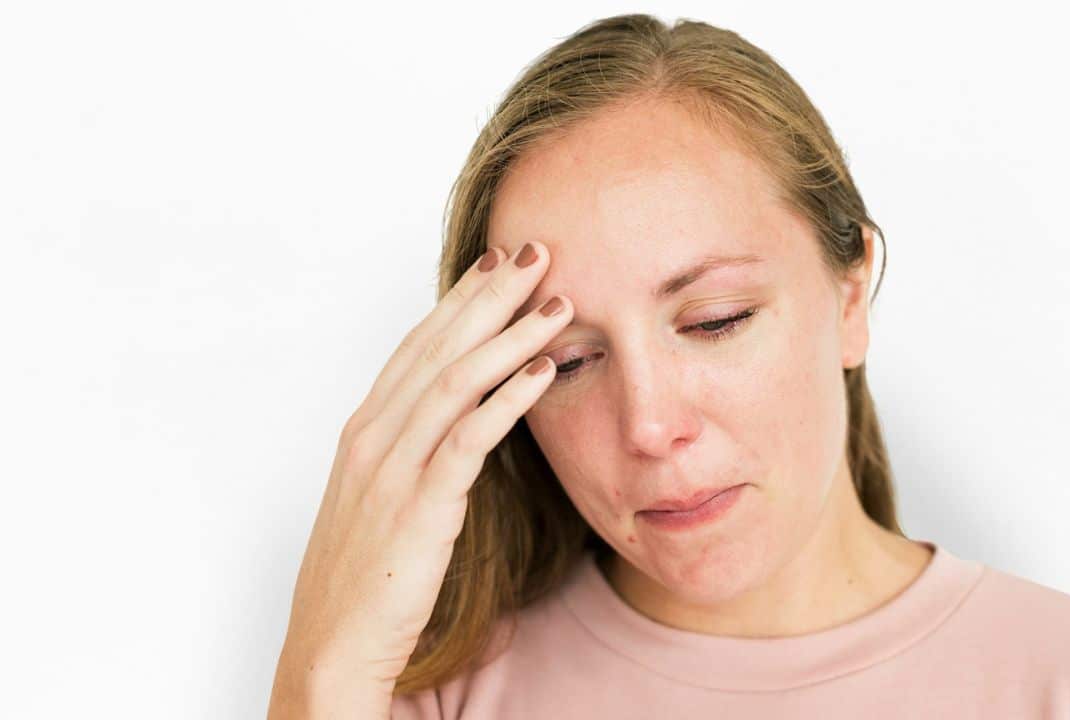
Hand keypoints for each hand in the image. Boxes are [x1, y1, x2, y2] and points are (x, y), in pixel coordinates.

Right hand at [270, 241, 571, 714]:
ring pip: (457, 380)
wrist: (331, 642)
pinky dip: (509, 398)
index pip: (418, 344)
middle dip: (491, 295)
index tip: (499, 262)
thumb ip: (411, 449)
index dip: (461, 299)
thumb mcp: (380, 495)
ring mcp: (393, 466)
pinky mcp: (420, 504)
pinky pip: (469, 437)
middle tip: (537, 253)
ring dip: (511, 335)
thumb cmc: (361, 574)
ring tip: (558, 304)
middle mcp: (375, 434)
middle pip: (439, 346)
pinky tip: (543, 371)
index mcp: (365, 428)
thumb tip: (454, 418)